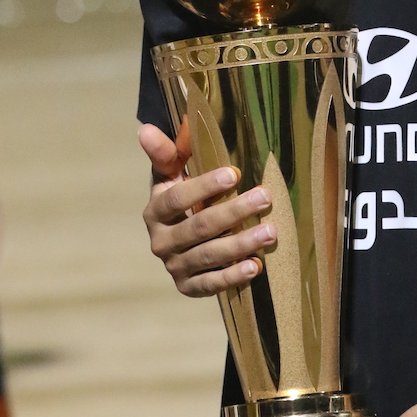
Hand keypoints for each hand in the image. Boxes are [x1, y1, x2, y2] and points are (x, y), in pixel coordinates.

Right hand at [138, 123, 275, 296]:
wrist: (180, 240)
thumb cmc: (181, 195)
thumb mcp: (171, 174)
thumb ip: (165, 153)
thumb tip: (145, 129)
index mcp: (155, 211)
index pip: (177, 198)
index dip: (204, 186)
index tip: (234, 173)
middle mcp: (160, 241)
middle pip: (199, 227)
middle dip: (234, 212)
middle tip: (265, 197)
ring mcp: (174, 266)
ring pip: (208, 256)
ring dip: (241, 243)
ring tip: (270, 232)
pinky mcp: (188, 287)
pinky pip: (210, 284)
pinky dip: (232, 276)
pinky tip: (255, 265)